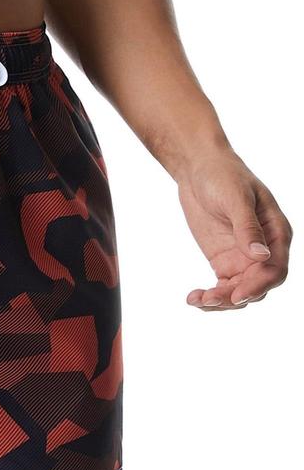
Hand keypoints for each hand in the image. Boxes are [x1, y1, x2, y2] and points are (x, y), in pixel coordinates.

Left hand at [177, 149, 291, 310]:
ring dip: (221, 301)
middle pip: (257, 286)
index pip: (275, 270)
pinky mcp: (224, 260)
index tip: (237, 295)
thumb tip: (261, 256)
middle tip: (208, 298)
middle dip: (235, 297)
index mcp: (276, 234)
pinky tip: (194, 298)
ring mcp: (243, 257)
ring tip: (197, 300)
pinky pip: (223, 286)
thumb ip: (247, 226)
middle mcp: (264, 250)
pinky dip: (211, 295)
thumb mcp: (235, 197)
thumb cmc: (223, 175)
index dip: (259, 286)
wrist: (199, 168)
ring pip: (240, 291)